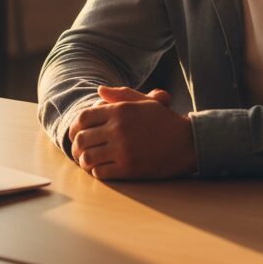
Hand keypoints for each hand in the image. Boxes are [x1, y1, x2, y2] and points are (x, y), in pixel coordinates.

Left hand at [69, 85, 196, 180]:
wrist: (187, 142)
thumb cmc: (164, 121)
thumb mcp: (144, 103)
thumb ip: (120, 95)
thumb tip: (99, 90)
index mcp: (121, 110)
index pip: (83, 118)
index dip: (75, 127)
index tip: (78, 134)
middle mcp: (119, 128)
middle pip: (81, 139)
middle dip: (77, 147)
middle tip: (80, 151)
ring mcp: (123, 149)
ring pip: (87, 158)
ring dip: (85, 161)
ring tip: (90, 161)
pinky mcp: (128, 168)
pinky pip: (100, 173)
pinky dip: (97, 172)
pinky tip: (103, 168)